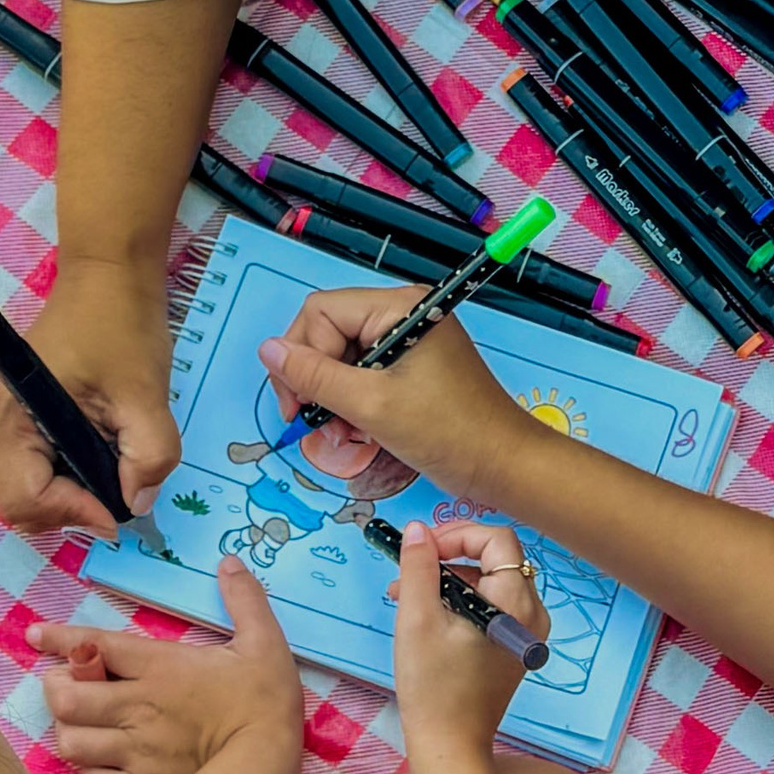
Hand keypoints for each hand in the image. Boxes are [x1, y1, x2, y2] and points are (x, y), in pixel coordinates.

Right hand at [0, 262, 178, 541]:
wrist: (108, 279)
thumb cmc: (120, 325)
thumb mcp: (146, 393)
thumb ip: (149, 455)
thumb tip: (138, 504)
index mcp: (6, 421)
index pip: (28, 502)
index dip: (79, 512)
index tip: (125, 500)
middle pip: (26, 508)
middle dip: (78, 506)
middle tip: (124, 478)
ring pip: (33, 497)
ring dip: (77, 492)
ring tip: (115, 456)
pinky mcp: (14, 426)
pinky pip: (38, 475)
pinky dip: (72, 477)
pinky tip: (100, 447)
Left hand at [27, 555, 304, 773]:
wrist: (267, 766)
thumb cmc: (265, 701)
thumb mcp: (265, 642)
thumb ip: (246, 600)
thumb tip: (229, 562)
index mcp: (160, 667)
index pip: (95, 645)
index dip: (60, 638)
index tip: (35, 634)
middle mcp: (136, 707)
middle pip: (67, 698)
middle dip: (56, 688)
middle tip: (66, 685)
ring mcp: (135, 751)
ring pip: (72, 742)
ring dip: (69, 731)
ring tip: (80, 725)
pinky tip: (100, 765)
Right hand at [257, 285, 533, 497]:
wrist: (505, 466)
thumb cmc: (453, 433)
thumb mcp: (373, 406)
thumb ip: (315, 376)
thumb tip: (268, 350)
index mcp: (401, 307)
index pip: (320, 313)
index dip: (299, 357)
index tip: (298, 407)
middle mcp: (404, 314)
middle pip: (327, 333)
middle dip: (314, 380)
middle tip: (315, 424)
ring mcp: (408, 340)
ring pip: (341, 358)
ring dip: (332, 397)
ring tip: (344, 434)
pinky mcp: (411, 366)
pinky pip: (363, 374)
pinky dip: (352, 403)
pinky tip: (359, 431)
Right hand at [389, 517, 550, 754]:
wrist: (450, 745)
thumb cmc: (434, 688)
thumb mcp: (418, 619)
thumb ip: (419, 567)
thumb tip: (417, 530)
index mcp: (516, 603)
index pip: (497, 540)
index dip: (457, 534)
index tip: (422, 547)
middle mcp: (532, 614)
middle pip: (495, 559)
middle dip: (448, 557)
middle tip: (409, 569)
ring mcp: (527, 632)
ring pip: (490, 581)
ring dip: (449, 579)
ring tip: (405, 593)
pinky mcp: (515, 646)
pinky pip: (492, 605)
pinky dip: (461, 600)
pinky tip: (426, 614)